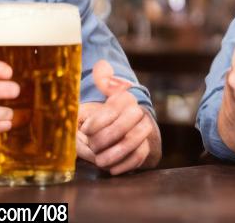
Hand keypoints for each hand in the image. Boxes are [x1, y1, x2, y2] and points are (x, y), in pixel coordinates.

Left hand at [77, 60, 158, 174]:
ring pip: (135, 141)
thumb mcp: (98, 96)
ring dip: (115, 153)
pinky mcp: (148, 147)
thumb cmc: (104, 113)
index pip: (114, 108)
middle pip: (126, 125)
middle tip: (93, 146)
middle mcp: (138, 112)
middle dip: (106, 138)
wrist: (124, 129)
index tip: (86, 130)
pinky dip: (126, 164)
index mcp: (124, 98)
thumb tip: (102, 66)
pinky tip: (112, 169)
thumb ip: (102, 80)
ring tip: (100, 161)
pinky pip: (141, 156)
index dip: (98, 121)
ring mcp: (145, 129)